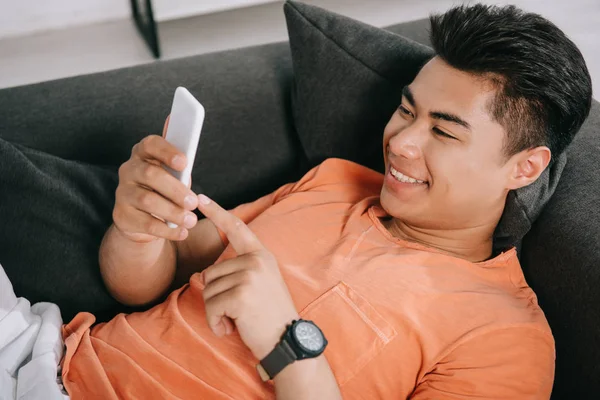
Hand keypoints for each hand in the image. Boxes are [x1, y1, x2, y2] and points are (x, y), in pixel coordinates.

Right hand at [113, 116, 198, 242]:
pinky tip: (182, 232)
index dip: (167, 151)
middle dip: (175, 189)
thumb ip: (180, 158)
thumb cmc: (164, 189)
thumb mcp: (174, 173)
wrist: (143, 219)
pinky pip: (145, 223)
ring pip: (147, 200)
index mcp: (143, 154)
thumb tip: (183, 128)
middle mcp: (129, 170)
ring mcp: (122, 192)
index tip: (185, 163)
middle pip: (150, 174)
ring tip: (191, 221)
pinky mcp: (122, 215)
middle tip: (194, 202)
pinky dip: (167, 230)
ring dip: (173, 212)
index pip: (151, 144)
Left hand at [198, 194, 299, 359]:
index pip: (237, 228)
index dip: (217, 212)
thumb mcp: (260, 284)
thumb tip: (205, 273)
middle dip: (217, 296)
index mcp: (261, 255)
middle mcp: (256, 261)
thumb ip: (238, 271)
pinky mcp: (240, 295)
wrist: (287, 341)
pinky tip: (233, 328)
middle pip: (211, 272)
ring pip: (208, 291)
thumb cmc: (270, 316)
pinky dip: (216, 323)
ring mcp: (249, 276)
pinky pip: (211, 307)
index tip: (200, 199)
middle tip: (239, 310)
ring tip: (238, 319)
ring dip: (216, 311)